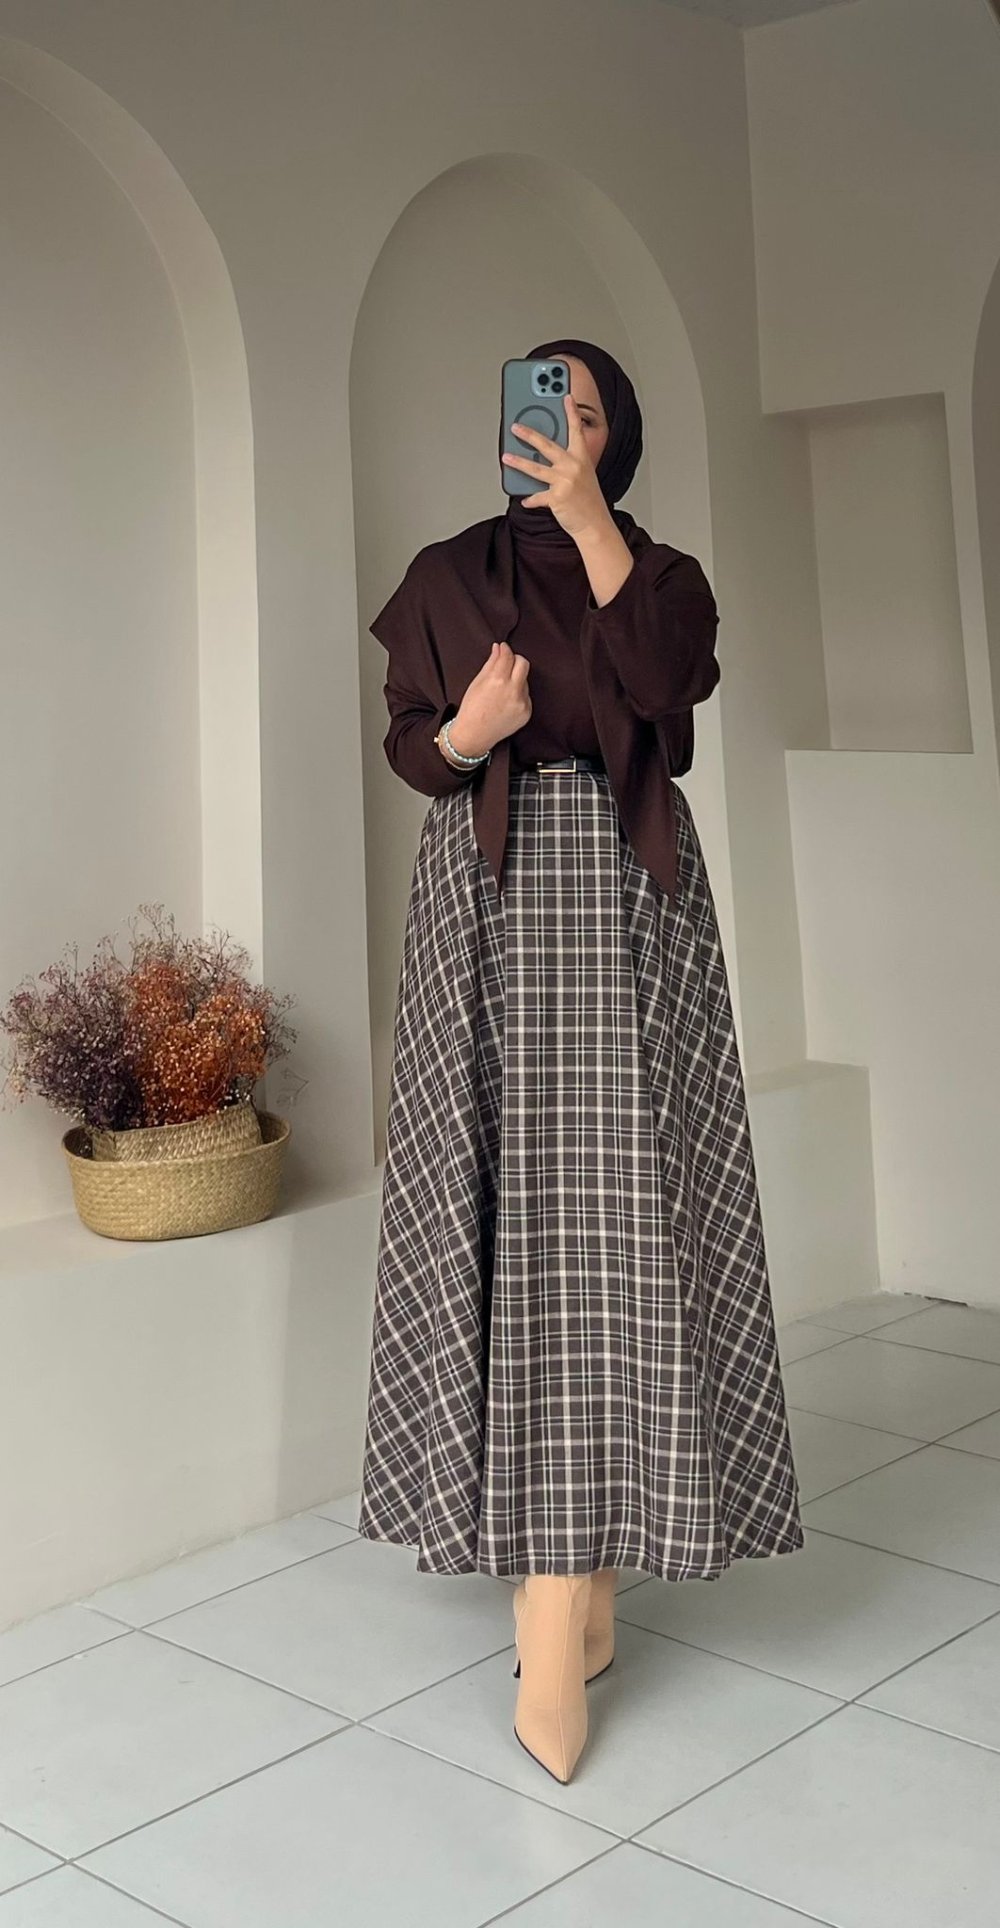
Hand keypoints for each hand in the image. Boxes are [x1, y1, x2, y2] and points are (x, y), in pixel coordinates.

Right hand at [443, 642, 531, 760]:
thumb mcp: (477, 682)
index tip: (503, 648)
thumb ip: (491, 663)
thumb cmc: (472, 709)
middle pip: (524, 663)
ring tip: (501, 690)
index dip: (505, 649)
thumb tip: (499, 648)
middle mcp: (513, 691)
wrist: (474, 735)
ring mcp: (522, 703)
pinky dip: (518, 695)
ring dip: (516, 679)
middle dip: (516, 660)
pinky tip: (505, 702)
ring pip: (525, 680)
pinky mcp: (526, 712)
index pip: (508, 656)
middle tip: (507, 663)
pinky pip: (526, 696)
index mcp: (497, 681)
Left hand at [501, 392, 610, 539]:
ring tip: (506, 457)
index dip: (571, 412)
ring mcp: (565, 481)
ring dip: (518, 462)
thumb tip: (541, 454)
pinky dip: (530, 499)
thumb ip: (566, 462)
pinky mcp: (557, 498)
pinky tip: (525, 499)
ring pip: (535, 469)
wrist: (595, 524)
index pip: (576, 430)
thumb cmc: (588, 500)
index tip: (566, 396)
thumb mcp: (583, 475)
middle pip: (547, 445)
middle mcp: (574, 467)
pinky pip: (537, 496)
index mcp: (582, 458)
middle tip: (515, 427)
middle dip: (529, 434)